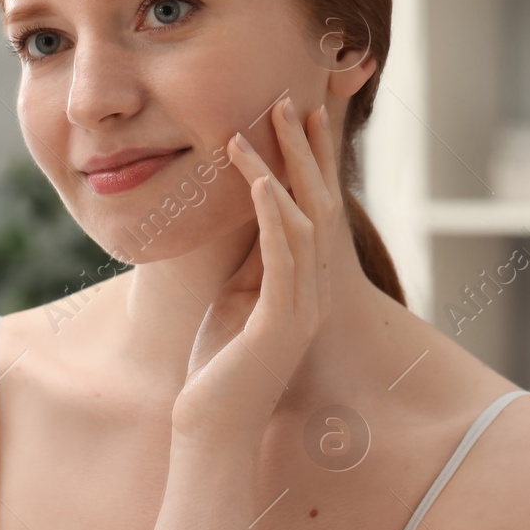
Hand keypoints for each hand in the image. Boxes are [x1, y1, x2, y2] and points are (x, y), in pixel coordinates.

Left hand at [173, 96, 341, 445]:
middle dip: (304, 151)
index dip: (309, 160)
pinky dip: (271, 217)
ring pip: (300, 224)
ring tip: (263, 126)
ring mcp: (299, 308)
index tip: (302, 113)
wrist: (213, 429)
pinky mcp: (278, 323)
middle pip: (316, 205)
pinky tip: (259, 182)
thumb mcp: (236, 301)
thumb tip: (251, 218)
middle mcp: (311, 292)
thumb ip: (252, 264)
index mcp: (302, 285)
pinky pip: (281, 259)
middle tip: (291, 100)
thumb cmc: (219, 369)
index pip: (311, 209)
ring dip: (281, 171)